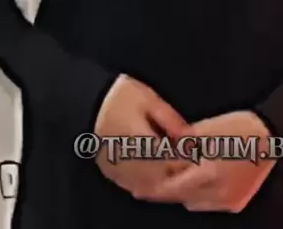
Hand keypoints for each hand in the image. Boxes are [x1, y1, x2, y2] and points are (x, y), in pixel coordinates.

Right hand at [93, 74, 188, 195]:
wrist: (84, 100)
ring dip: (163, 177)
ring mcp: (120, 171)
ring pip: (149, 185)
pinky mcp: (110, 172)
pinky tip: (152, 168)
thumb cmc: (118, 96)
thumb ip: (170, 119)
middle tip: (186, 156)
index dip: (189, 158)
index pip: (174, 162)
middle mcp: (132, 163)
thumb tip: (189, 136)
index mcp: (143, 144)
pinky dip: (147, 180)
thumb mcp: (149, 99)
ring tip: (170, 160)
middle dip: (177, 170)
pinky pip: (134, 184)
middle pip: (163, 178)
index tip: (198, 151)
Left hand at [147, 110, 275, 212]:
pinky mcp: (236, 202)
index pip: (173, 188)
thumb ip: (183, 142)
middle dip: (167, 190)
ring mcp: (229, 200)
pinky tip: (196, 180)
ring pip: (195, 203)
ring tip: (174, 178)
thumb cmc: (239, 127)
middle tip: (148, 185)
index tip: (138, 188)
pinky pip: (209, 203)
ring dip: (183, 192)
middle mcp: (219, 191)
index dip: (154, 189)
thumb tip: (164, 149)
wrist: (272, 137)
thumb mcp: (207, 129)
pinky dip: (200, 194)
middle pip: (182, 198)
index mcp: (210, 171)